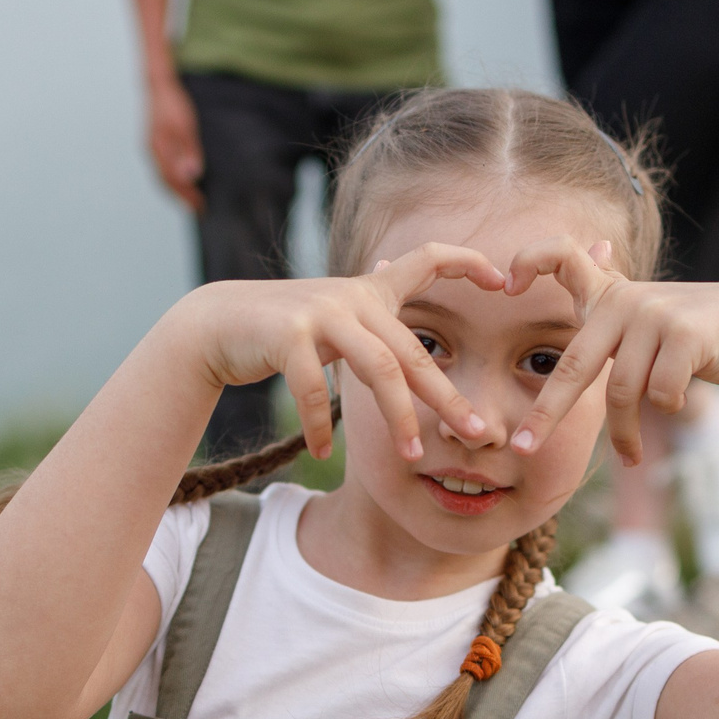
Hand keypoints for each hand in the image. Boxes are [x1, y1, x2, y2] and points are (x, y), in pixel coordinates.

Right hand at [146, 73, 203, 209]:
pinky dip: (173, 179)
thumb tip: (191, 176)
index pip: (173, 181)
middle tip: (199, 210)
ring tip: (191, 201)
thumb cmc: (174, 103)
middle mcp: (153, 152)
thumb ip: (188, 150)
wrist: (158, 84)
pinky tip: (182, 179)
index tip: (201, 207)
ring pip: (163, 176)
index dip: (187, 196)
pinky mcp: (156, 143)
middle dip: (182, 198)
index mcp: (159, 150)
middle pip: (166, 182)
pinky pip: (163, 168)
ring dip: (177, 191)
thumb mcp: (185, 126)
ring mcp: (153, 148)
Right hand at [169, 244, 507, 459]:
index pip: (427, 260)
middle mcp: (350, 296)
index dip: (466, 262)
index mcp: (369, 291)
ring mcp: (319, 312)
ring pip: (377, 370)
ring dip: (398, 418)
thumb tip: (407, 357)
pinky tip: (326, 454)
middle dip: (446, 397)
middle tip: (478, 432)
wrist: (216, 323)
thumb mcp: (334, 321)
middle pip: (413, 352)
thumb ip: (371, 330)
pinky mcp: (286, 334)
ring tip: (411, 458)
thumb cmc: (283, 330)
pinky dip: (321, 425)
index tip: (502, 278)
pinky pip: (315, 389)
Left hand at [502, 238, 718, 464]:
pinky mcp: (686, 334)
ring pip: (622, 392)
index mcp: (608, 294)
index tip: (506, 287)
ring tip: (629, 456)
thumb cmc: (688, 332)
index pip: (562, 256)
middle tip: (523, 450)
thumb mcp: (644, 315)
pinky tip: (678, 402)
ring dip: (624, 434)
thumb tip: (592, 265)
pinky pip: (659, 394)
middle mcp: (626, 299)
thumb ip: (611, 303)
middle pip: (575, 365)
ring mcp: (656, 314)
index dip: (531, 260)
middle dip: (546, 413)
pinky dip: (666, 409)